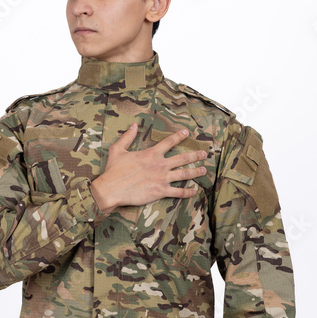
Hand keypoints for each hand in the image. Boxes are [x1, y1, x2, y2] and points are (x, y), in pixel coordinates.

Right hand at [90, 122, 207, 211]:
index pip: (169, 142)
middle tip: (205, 154)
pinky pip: (178, 192)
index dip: (179, 136)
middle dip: (195, 155)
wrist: (112, 189)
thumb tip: (134, 125)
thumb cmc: (114, 170)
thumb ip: (128, 137)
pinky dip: (188, 192)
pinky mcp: (161, 192)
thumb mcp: (118, 149)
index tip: (187, 132)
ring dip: (196, 172)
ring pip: (184, 174)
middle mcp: (160, 165)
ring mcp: (162, 179)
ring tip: (204, 170)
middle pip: (183, 158)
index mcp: (151, 154)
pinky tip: (194, 191)